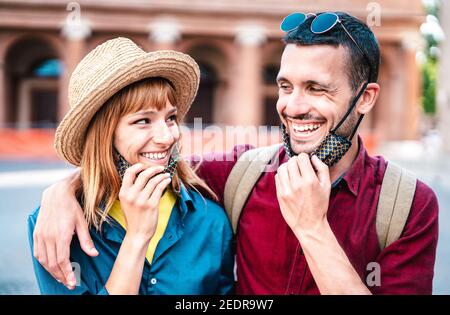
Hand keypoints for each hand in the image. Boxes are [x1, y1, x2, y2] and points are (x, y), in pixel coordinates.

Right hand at [33, 170, 97, 289]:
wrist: (56, 194)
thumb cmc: (72, 208)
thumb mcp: (82, 223)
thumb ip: (87, 241)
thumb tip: (94, 254)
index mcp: (61, 235)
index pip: (63, 260)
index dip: (67, 273)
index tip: (72, 282)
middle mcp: (49, 237)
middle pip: (53, 263)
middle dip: (61, 276)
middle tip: (69, 284)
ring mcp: (41, 236)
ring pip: (44, 260)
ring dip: (52, 272)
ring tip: (61, 278)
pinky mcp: (36, 234)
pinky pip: (37, 253)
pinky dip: (43, 263)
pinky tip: (50, 267)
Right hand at [119, 164, 171, 240]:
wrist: (137, 234)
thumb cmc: (134, 217)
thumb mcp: (127, 202)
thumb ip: (131, 190)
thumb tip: (143, 174)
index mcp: (123, 193)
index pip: (129, 172)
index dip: (138, 166)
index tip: (146, 165)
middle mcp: (131, 195)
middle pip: (144, 175)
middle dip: (154, 169)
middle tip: (161, 167)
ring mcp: (141, 200)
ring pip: (153, 181)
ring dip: (161, 176)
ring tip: (165, 175)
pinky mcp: (151, 205)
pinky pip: (159, 189)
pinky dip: (164, 182)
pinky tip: (166, 181)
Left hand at [275, 153, 330, 235]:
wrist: (309, 225)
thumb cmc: (320, 205)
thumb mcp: (327, 186)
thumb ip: (322, 168)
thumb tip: (313, 157)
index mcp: (310, 181)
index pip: (301, 158)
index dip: (304, 158)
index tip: (306, 162)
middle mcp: (297, 184)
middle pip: (291, 161)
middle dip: (296, 161)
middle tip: (300, 167)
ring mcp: (286, 190)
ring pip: (282, 167)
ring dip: (288, 167)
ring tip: (293, 172)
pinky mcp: (280, 195)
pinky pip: (277, 177)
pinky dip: (282, 175)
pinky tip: (289, 179)